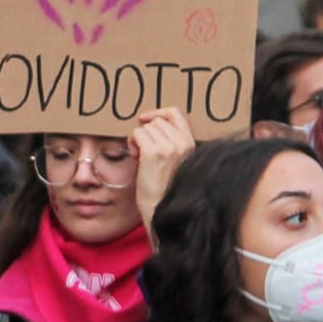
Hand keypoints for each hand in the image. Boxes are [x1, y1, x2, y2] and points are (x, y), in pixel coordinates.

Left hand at [131, 107, 195, 235]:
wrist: (160, 208)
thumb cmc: (165, 188)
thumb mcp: (176, 161)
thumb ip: (171, 142)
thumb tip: (151, 123)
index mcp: (190, 144)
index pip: (175, 113)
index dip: (159, 113)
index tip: (146, 119)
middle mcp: (181, 142)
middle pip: (156, 121)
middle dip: (146, 133)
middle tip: (144, 151)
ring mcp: (168, 146)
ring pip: (145, 128)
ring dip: (138, 139)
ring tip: (141, 157)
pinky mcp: (153, 152)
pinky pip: (136, 134)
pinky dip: (132, 143)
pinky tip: (136, 157)